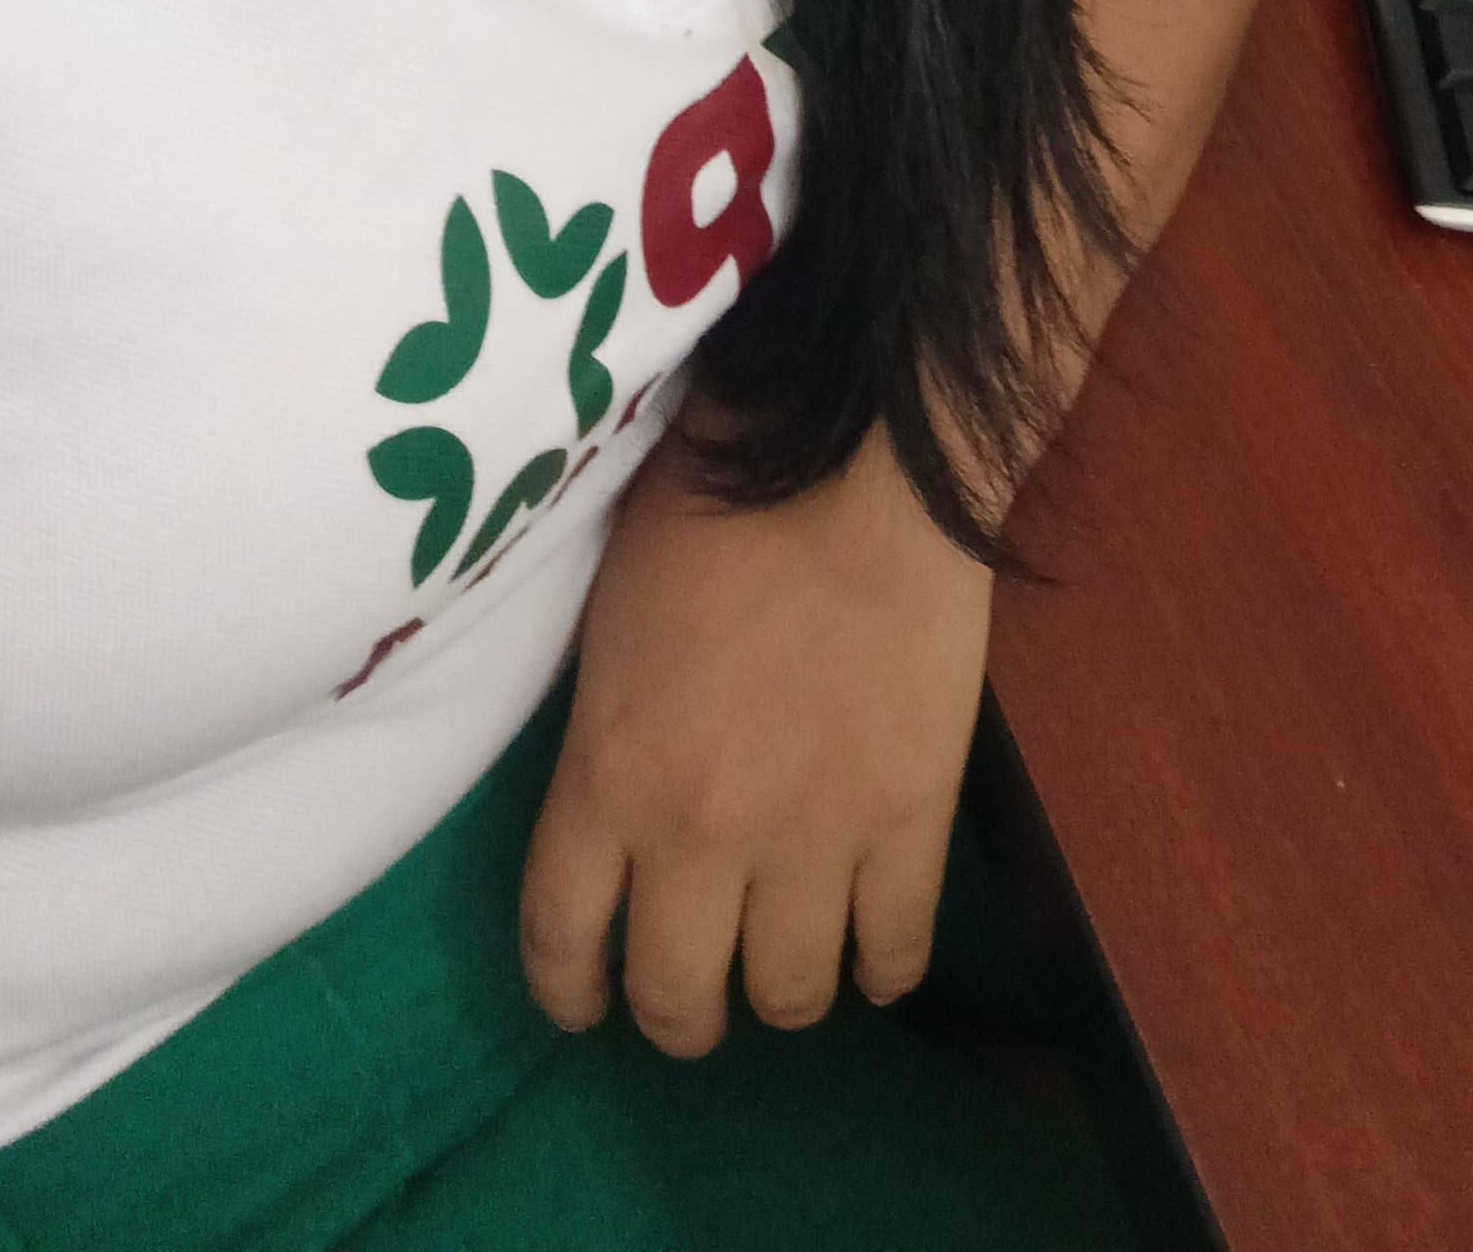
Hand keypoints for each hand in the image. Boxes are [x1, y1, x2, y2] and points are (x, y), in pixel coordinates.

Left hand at [518, 421, 994, 1056]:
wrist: (853, 457)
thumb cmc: (713, 499)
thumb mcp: (608, 620)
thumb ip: (606, 731)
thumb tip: (615, 788)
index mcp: (608, 777)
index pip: (560, 941)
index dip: (569, 992)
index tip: (585, 1000)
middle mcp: (699, 835)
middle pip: (677, 996)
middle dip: (679, 1013)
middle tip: (694, 990)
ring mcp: (814, 836)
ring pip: (790, 996)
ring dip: (782, 996)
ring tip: (788, 966)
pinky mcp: (912, 818)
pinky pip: (898, 949)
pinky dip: (884, 971)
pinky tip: (875, 955)